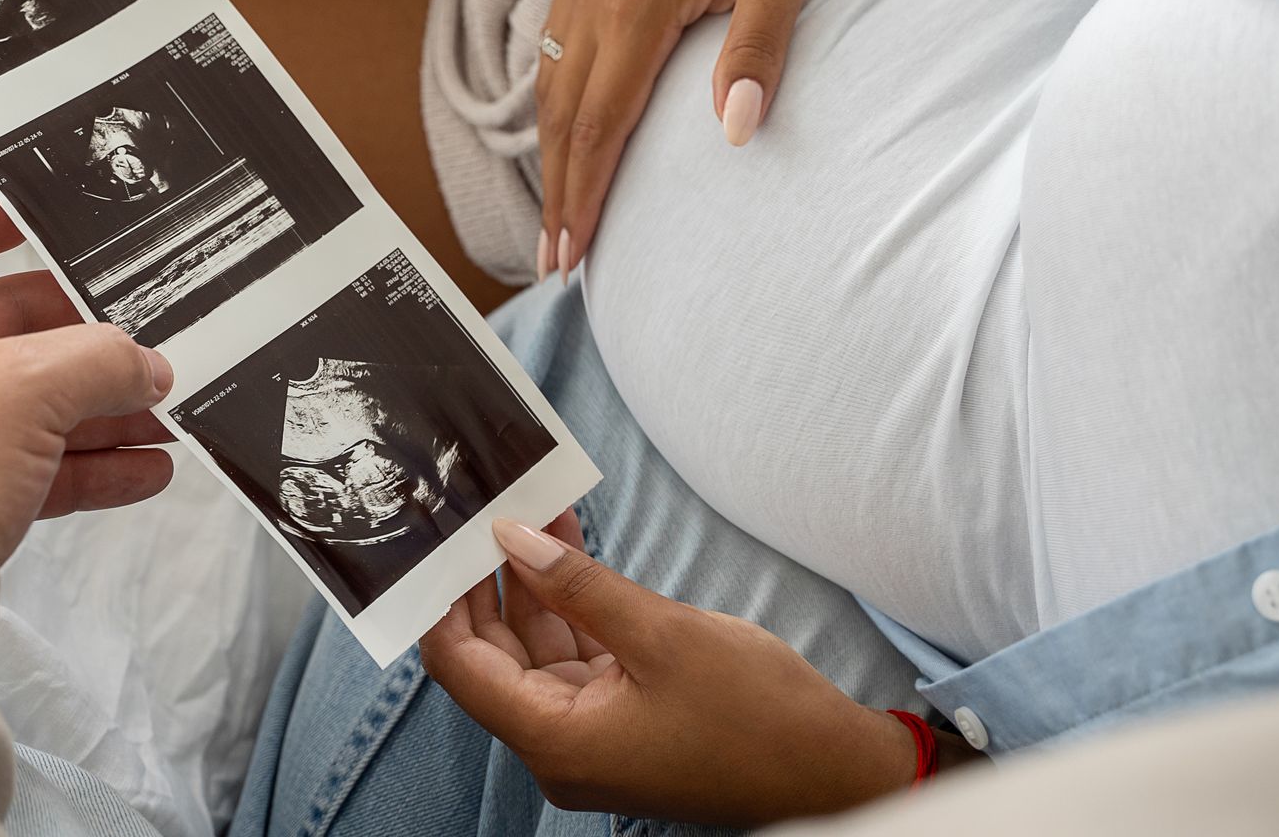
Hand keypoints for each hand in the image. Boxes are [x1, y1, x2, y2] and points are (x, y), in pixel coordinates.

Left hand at [0, 182, 174, 562]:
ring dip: (103, 407)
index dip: (8, 209)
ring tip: (169, 412)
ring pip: (31, 401)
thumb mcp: (26, 386)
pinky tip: (146, 469)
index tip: (64, 207)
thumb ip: (102, 360)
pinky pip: (34, 466)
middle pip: (13, 324)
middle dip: (90, 335)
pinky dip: (90, 466)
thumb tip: (147, 366)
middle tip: (151, 334)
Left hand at [420, 512, 949, 825]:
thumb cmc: (760, 718)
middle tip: (478, 507)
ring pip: (535, 647)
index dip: (441, 598)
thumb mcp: (663, 635)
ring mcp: (591, 733)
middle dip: (484, 578)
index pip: (458, 665)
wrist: (840, 773)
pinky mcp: (622, 718)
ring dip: (531, 579)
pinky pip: (576, 653)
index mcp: (554, 740)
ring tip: (526, 506)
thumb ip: (578, 584)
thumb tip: (511, 539)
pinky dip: (570, 601)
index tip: (437, 535)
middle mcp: (560, 745)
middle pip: (492, 654)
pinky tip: (568, 541)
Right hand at [533, 0, 852, 280]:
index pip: (599, 127)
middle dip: (556, 196)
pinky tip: (557, 128)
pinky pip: (552, 49)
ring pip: (549, 87)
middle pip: (562, 119)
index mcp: (637, 7)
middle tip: (553, 261)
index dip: (583, 198)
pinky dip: (549, 103)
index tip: (574, 254)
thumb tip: (736, 132)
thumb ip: (759, 51)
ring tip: (553, 212)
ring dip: (548, 156)